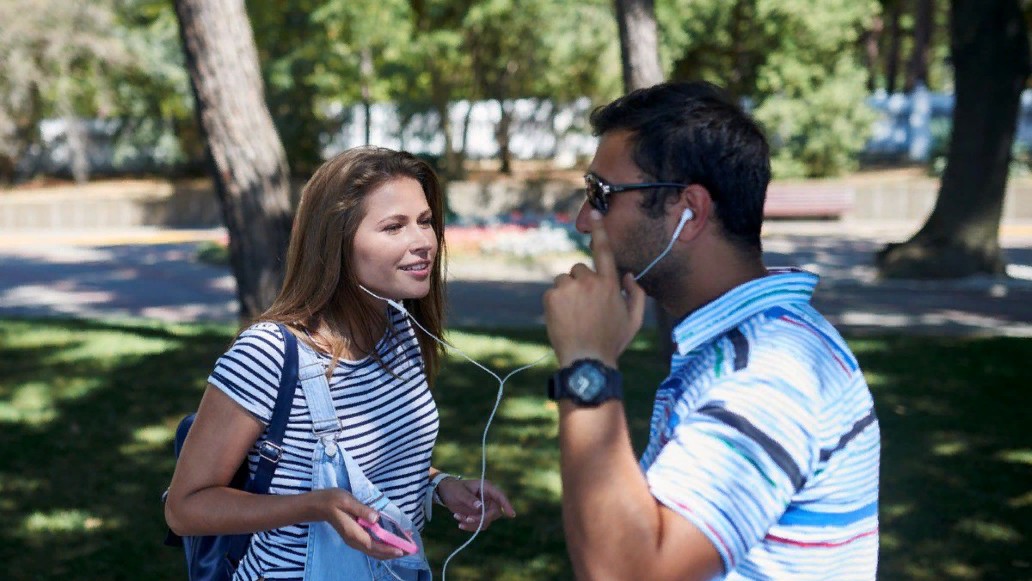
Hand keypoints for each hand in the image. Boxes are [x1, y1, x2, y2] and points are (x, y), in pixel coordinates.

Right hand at [311, 488, 408, 559]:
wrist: (319, 505)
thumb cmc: (333, 500)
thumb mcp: (347, 501)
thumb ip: (362, 509)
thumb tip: (376, 518)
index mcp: (353, 533)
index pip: (373, 545)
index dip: (388, 549)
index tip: (402, 550)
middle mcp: (354, 541)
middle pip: (375, 552)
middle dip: (393, 553)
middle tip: (410, 550)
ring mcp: (354, 540)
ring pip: (374, 551)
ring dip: (389, 551)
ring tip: (405, 548)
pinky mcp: (355, 537)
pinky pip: (371, 546)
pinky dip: (383, 547)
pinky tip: (391, 543)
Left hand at [436, 477, 515, 531]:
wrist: (446, 493)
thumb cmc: (453, 489)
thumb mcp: (459, 492)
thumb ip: (469, 499)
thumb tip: (480, 507)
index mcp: (486, 488)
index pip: (500, 496)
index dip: (507, 505)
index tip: (512, 514)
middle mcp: (489, 498)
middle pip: (494, 513)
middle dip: (481, 519)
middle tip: (467, 519)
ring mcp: (485, 508)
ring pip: (486, 521)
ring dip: (473, 523)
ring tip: (458, 517)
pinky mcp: (480, 515)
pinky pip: (480, 525)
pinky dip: (470, 526)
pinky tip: (459, 521)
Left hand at [543, 210, 646, 366]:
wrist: (587, 361)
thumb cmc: (612, 342)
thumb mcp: (634, 320)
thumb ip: (637, 294)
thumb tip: (629, 275)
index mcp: (610, 283)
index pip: (604, 251)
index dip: (600, 230)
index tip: (594, 212)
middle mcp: (589, 281)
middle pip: (579, 269)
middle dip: (581, 283)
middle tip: (585, 308)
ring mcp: (569, 288)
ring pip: (564, 280)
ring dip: (568, 292)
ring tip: (574, 316)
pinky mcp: (552, 296)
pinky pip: (553, 292)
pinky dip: (556, 302)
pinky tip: (564, 319)